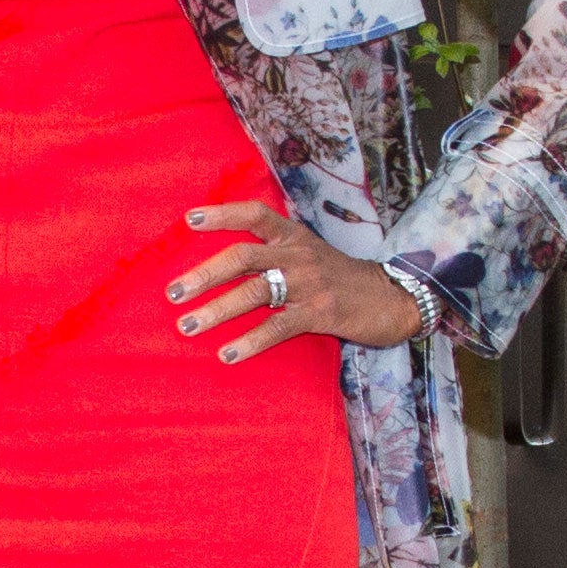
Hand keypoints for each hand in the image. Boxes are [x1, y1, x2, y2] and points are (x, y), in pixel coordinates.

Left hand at [170, 200, 428, 361]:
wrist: (393, 298)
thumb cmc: (342, 279)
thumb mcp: (310, 254)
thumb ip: (276, 253)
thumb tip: (226, 265)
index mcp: (294, 236)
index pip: (254, 213)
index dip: (222, 214)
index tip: (188, 220)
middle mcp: (299, 254)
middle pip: (243, 256)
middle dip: (204, 274)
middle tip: (173, 293)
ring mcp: (310, 283)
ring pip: (254, 293)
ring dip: (216, 310)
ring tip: (187, 325)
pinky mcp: (321, 314)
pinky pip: (277, 328)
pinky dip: (249, 341)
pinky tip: (227, 354)